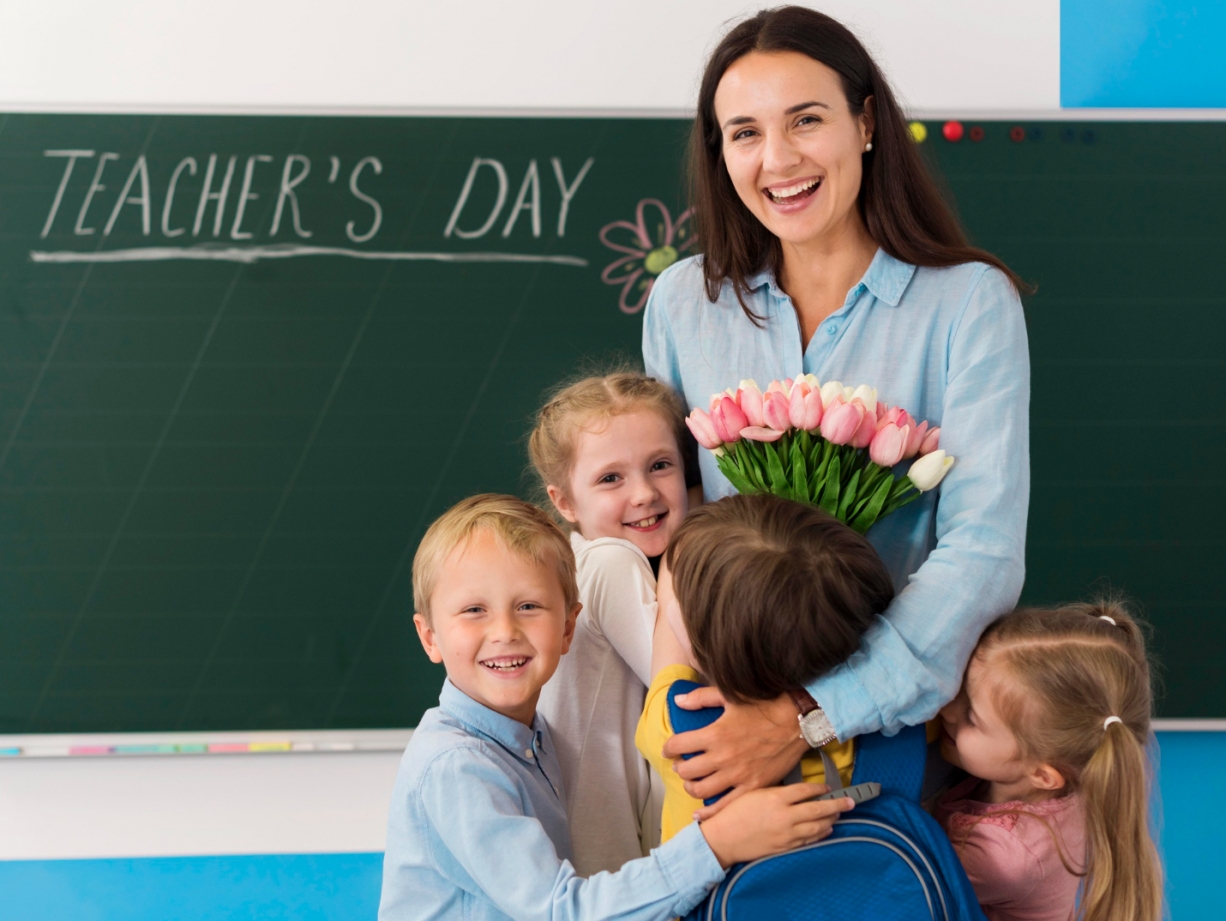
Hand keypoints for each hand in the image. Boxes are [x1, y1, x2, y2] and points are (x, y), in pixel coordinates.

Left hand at [664, 687, 809, 817]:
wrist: (797, 721)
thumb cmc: (764, 706)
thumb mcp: (730, 696)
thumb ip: (700, 698)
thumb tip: (678, 701)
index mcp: (714, 734)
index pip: (678, 745)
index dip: (669, 748)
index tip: (670, 749)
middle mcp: (722, 757)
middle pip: (686, 771)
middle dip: (679, 768)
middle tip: (682, 765)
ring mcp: (737, 775)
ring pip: (701, 790)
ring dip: (691, 787)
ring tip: (693, 782)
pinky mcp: (752, 786)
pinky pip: (725, 805)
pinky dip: (709, 811)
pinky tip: (701, 812)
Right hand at [699, 783, 853, 867]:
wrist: (724, 838)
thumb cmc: (734, 812)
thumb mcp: (753, 792)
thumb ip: (776, 791)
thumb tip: (796, 791)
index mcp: (776, 798)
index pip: (806, 790)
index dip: (820, 788)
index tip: (828, 787)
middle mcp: (785, 816)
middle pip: (818, 809)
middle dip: (837, 804)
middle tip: (851, 801)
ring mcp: (787, 833)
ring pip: (817, 826)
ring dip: (831, 819)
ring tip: (839, 814)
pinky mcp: (785, 847)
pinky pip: (809, 840)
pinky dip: (821, 833)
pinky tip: (826, 829)